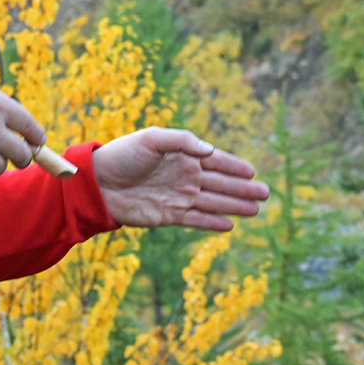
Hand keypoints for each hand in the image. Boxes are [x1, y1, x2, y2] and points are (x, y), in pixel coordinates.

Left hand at [91, 127, 268, 230]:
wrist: (97, 183)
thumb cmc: (123, 155)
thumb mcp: (152, 139)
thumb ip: (182, 141)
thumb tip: (210, 151)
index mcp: (182, 156)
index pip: (215, 161)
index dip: (235, 167)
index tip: (253, 172)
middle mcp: (184, 176)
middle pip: (220, 184)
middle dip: (242, 189)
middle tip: (266, 194)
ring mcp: (177, 197)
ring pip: (212, 203)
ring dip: (234, 206)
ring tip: (256, 209)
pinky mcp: (168, 216)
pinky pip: (195, 220)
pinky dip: (212, 223)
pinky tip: (229, 225)